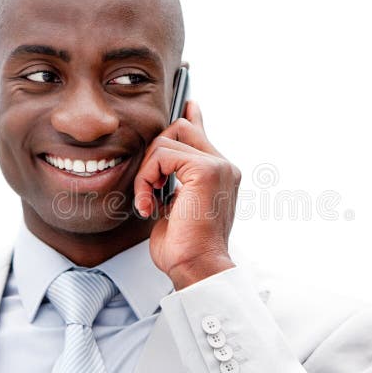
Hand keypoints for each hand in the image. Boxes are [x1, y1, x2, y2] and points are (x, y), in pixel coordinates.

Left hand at [134, 100, 239, 289]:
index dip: (191, 116)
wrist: (196, 268)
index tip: (188, 104)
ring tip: (149, 201)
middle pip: (181, 127)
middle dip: (154, 153)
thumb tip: (161, 162)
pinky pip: (162, 155)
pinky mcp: (206, 169)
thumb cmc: (183, 247)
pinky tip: (150, 204)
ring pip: (167, 140)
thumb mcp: (174, 207)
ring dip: (147, 172)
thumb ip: (174, 180)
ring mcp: (218, 165)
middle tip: (149, 186)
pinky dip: (147, 178)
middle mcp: (224, 166)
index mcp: (220, 173)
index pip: (201, 132)